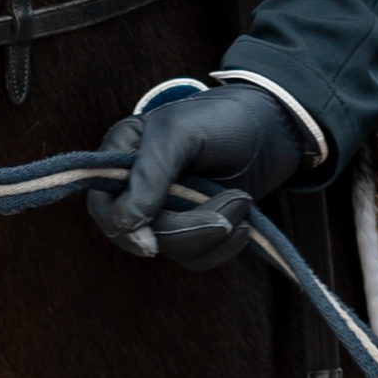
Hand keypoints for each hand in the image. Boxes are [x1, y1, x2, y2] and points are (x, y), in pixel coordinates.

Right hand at [88, 80, 311, 268]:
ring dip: (211, 233)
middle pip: (137, 234)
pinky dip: (221, 248)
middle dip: (185, 230)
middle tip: (228, 214)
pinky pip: (194, 257)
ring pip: (170, 248)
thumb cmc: (223, 120)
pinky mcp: (192, 228)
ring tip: (242, 202)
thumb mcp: (181, 134)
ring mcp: (165, 209)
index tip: (154, 238)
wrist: (273, 130)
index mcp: (122, 154)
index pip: (104, 205)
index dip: (125, 226)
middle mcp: (137, 186)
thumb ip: (150, 174)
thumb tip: (127, 223)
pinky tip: (243, 223)